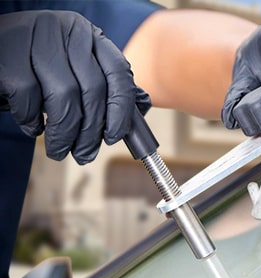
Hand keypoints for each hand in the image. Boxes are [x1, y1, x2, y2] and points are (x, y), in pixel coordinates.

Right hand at [0, 10, 150, 164]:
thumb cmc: (38, 68)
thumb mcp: (75, 69)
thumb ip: (105, 86)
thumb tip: (138, 112)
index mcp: (89, 35)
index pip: (119, 73)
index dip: (121, 110)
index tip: (114, 136)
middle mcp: (67, 31)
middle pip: (93, 90)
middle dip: (91, 131)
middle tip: (85, 154)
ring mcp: (36, 38)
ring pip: (64, 97)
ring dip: (65, 134)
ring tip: (61, 150)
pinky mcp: (8, 54)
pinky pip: (29, 99)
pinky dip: (33, 121)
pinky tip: (33, 126)